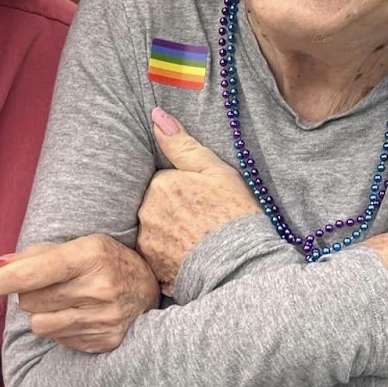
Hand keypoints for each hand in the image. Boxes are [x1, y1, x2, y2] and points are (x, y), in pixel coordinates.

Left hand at [0, 233, 158, 353]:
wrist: (148, 290)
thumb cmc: (106, 262)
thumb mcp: (79, 245)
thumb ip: (36, 255)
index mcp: (90, 256)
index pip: (34, 273)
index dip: (2, 282)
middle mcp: (98, 289)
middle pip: (30, 301)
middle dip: (29, 294)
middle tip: (48, 286)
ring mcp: (102, 319)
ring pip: (39, 324)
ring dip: (42, 313)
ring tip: (64, 301)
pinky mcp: (102, 342)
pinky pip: (57, 339)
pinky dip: (59, 327)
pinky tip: (78, 315)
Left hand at [137, 108, 261, 294]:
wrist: (240, 265)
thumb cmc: (233, 214)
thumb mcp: (215, 171)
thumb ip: (182, 144)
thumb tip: (156, 116)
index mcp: (160, 185)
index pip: (163, 182)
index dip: (184, 190)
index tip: (202, 200)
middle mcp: (147, 213)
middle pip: (155, 206)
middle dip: (172, 211)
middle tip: (202, 222)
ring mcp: (147, 244)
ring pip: (155, 233)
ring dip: (169, 235)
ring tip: (198, 243)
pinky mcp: (153, 270)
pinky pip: (157, 259)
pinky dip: (170, 258)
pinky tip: (191, 259)